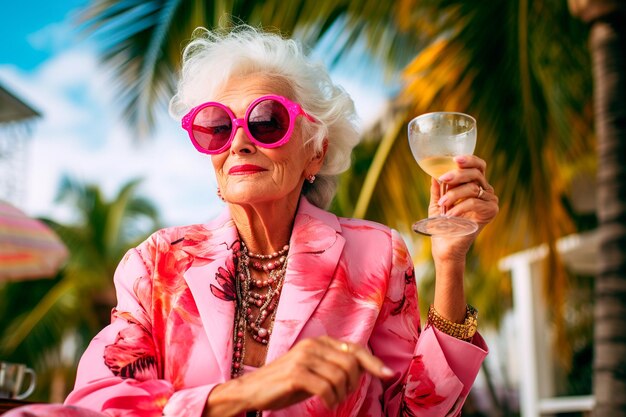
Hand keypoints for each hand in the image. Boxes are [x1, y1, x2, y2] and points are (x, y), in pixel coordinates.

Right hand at [205, 336, 392, 415]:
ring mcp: (303, 358)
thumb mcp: (313, 371)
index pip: (355, 349)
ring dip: (341, 396)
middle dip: (353, 385)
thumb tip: (365, 368)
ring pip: (341, 377)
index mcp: (319, 342)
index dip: (374, 363)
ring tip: (330, 401)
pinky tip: (324, 404)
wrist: (251, 390)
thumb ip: (334, 365)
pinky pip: (326, 388)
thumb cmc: (285, 383)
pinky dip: (330, 400)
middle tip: (341, 396)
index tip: (389, 375)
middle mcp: (313, 345)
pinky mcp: (296, 373)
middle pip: (351, 365)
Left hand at [428, 155, 498, 263]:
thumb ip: (438, 188)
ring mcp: (490, 201)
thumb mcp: (437, 202)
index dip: (469, 160)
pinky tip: (449, 215)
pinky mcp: (490, 212)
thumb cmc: (442, 225)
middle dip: (458, 174)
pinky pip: (474, 202)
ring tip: (442, 204)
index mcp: (475, 185)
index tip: (455, 159)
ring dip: (454, 194)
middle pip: (476, 173)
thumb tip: (433, 172)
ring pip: (473, 188)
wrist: (446, 247)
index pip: (478, 166)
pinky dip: (459, 207)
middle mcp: (486, 191)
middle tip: (443, 178)